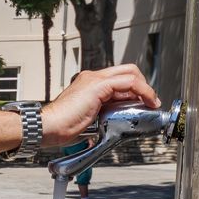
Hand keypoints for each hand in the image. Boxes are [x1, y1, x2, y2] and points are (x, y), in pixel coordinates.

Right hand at [41, 65, 159, 145]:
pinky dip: (143, 91)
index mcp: (88, 84)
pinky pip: (129, 82)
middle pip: (127, 70)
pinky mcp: (98, 86)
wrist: (48, 127)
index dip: (134, 89)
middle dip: (143, 85)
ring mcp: (94, 79)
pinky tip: (147, 102)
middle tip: (148, 102)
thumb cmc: (61, 127)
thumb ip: (101, 114)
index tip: (142, 103)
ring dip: (146, 89)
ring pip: (130, 74)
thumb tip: (116, 120)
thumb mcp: (87, 119)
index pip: (118, 78)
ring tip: (151, 103)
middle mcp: (91, 77)